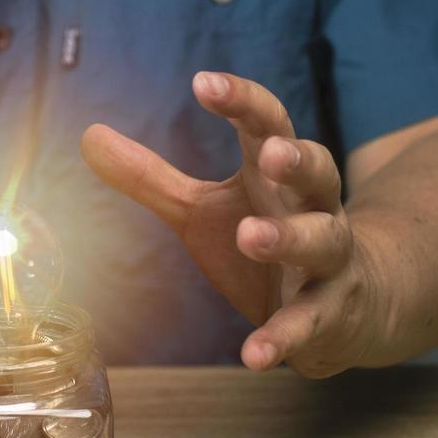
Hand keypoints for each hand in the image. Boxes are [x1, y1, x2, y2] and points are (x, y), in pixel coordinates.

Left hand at [81, 71, 390, 377]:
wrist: (348, 305)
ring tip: (251, 237)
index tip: (203, 82)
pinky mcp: (330, 314)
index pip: (268, 124)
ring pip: (322, 241)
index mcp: (278, 174)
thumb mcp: (201, 209)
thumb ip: (150, 178)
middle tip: (272, 153)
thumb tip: (89, 134)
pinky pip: (310, 323)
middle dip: (297, 160)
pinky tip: (253, 355)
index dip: (241, 101)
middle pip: (318, 172)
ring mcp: (329, 261)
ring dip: (289, 238)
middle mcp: (313, 207)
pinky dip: (283, 338)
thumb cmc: (264, 237)